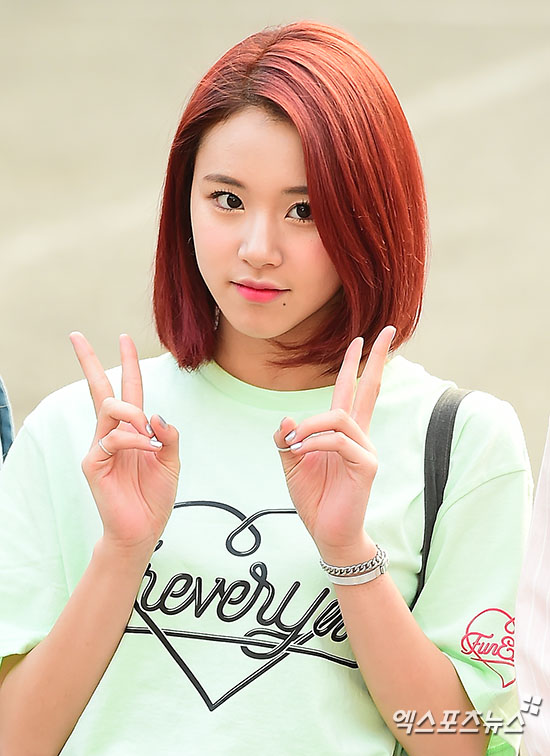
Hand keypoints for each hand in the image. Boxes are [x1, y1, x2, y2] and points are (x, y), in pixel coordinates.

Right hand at [70, 332, 179, 556]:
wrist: (144, 529)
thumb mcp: (172, 461)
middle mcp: (113, 434)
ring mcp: (100, 447)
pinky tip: (145, 450)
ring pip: (111, 409)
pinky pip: (113, 438)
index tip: (124, 338)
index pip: (129, 390)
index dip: (128, 364)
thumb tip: (156, 415)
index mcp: (132, 431)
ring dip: (134, 414)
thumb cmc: (155, 496)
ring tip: (148, 434)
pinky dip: (134, 440)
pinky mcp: (93, 463)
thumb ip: (168, 436)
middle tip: (76, 336)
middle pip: (101, 390)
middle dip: (90, 361)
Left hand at [273, 326, 394, 558]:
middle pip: (369, 390)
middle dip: (375, 360)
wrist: (326, 534)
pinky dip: (316, 443)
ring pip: (339, 417)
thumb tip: (287, 419)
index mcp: (341, 433)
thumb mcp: (291, 465)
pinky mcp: (366, 466)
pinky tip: (303, 453)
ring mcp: (365, 450)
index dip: (356, 364)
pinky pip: (339, 441)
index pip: (352, 391)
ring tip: (295, 444)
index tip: (362, 339)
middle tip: (383, 332)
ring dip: (311, 425)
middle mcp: (358, 436)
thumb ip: (287, 440)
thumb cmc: (313, 499)